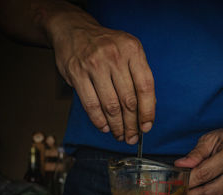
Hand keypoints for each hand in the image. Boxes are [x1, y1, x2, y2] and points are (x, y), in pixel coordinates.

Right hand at [46, 9, 155, 143]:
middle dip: (132, 124)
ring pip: (110, 105)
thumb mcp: (129, 51)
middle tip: (132, 137)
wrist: (74, 30)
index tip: (147, 126)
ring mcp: (94, 65)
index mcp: (133, 50)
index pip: (145, 86)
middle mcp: (115, 56)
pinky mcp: (77, 74)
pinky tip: (105, 127)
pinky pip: (91, 104)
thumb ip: (139, 75)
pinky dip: (99, 120)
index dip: (148, 111)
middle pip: (128, 100)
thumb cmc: (106, 45)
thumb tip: (148, 107)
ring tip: (120, 135)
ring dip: (116, 126)